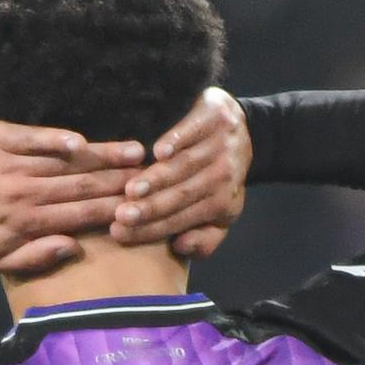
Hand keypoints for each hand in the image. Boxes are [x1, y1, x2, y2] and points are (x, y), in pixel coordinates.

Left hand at [0, 121, 144, 274]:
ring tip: (136, 153)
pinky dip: (59, 140)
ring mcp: (12, 163)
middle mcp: (24, 192)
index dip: (113, 210)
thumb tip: (73, 248)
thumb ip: (35, 257)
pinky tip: (83, 142)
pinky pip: (35, 138)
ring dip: (103, 157)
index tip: (142, 206)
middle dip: (120, 181)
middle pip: (81, 186)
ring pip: (65, 161)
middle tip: (153, 175)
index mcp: (27, 222)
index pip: (81, 215)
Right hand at [111, 88, 250, 258]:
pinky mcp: (216, 117)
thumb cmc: (218, 181)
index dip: (150, 228)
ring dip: (157, 178)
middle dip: (150, 207)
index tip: (118, 232)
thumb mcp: (219, 217)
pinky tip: (159, 151)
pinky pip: (194, 131)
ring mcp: (221, 145)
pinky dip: (178, 140)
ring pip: (185, 165)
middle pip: (182, 194)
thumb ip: (203, 240)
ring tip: (130, 189)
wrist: (245, 132)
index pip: (181, 219)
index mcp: (223, 204)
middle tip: (121, 215)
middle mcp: (224, 176)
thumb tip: (181, 247)